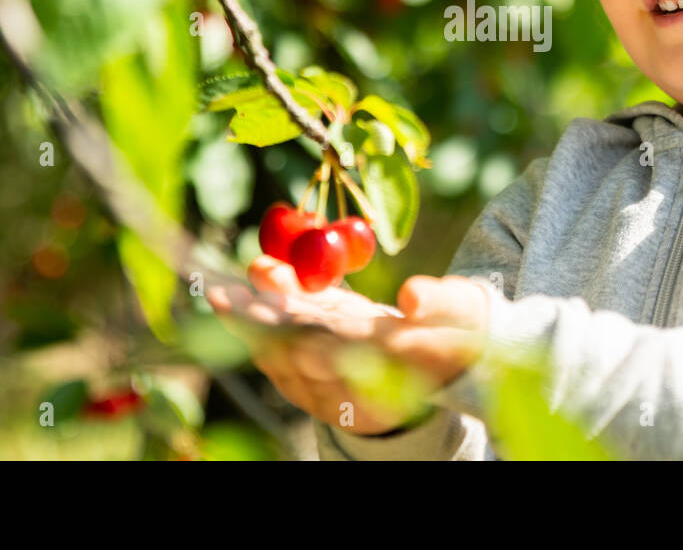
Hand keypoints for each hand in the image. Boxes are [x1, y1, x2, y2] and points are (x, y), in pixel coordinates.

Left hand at [206, 256, 489, 435]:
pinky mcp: (320, 382)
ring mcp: (335, 390)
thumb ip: (441, 302)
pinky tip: (235, 301)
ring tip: (216, 291)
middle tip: (220, 292)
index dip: (300, 328)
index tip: (269, 307)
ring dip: (248, 326)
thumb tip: (411, 298)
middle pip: (296, 354)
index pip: (339, 347)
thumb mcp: (466, 310)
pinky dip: (255, 331)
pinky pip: (280, 359)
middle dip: (258, 323)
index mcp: (390, 365)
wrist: (455, 368)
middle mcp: (357, 387)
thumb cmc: (464, 329)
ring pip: (282, 359)